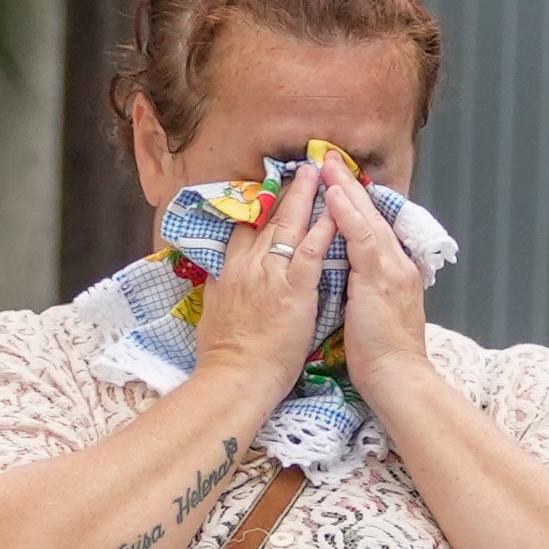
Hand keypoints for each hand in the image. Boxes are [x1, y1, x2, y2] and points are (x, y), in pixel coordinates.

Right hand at [187, 157, 331, 395]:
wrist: (235, 380)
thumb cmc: (223, 357)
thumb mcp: (212, 315)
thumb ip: (219, 292)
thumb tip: (217, 281)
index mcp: (229, 273)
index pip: (244, 230)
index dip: (258, 209)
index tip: (269, 192)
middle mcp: (248, 266)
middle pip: (267, 219)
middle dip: (285, 191)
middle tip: (299, 168)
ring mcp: (271, 275)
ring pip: (289, 225)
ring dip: (305, 196)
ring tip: (318, 172)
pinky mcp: (294, 288)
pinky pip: (311, 250)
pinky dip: (324, 228)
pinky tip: (335, 210)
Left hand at [319, 165, 429, 383]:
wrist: (398, 378)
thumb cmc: (381, 356)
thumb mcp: (371, 314)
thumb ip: (363, 289)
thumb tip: (345, 277)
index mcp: (394, 272)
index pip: (372, 229)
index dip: (355, 204)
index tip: (338, 182)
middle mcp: (396, 263)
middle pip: (371, 215)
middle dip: (350, 185)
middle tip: (331, 158)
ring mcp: (391, 268)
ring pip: (366, 219)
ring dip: (346, 189)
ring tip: (328, 164)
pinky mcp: (380, 277)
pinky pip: (361, 236)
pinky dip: (348, 213)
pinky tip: (333, 194)